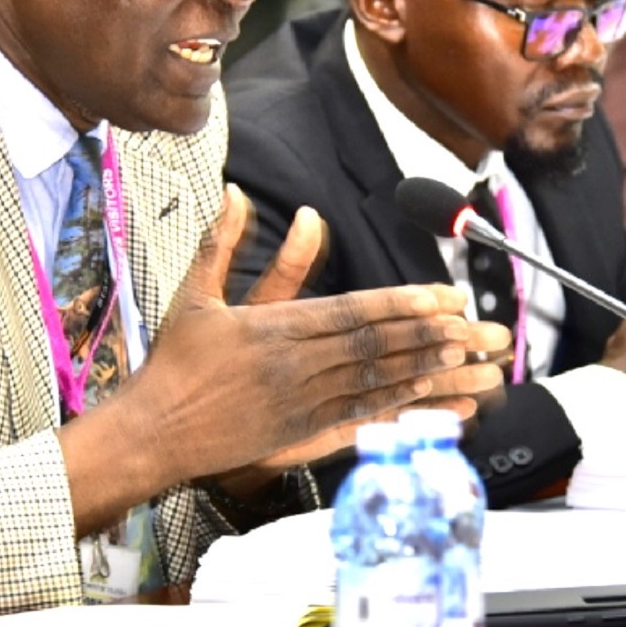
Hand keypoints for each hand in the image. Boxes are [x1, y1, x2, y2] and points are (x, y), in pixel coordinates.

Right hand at [132, 186, 504, 473]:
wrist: (152, 430)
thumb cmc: (173, 364)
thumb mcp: (195, 295)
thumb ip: (222, 242)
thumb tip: (235, 192)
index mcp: (273, 329)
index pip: (349, 312)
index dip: (400, 305)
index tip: (440, 297)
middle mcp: (293, 367)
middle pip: (372, 347)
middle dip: (427, 335)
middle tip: (474, 329)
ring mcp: (299, 404)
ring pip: (374, 383)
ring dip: (423, 370)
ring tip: (466, 361)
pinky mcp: (299, 434)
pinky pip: (359, 418)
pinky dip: (396, 408)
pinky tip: (427, 400)